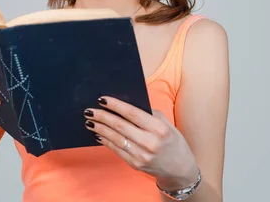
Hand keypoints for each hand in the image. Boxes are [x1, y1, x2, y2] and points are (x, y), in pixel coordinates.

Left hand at [83, 96, 199, 188]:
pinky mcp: (135, 164)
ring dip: (100, 129)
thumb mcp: (167, 124)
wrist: (179, 169)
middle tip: (90, 110)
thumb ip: (150, 114)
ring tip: (90, 121)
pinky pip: (117, 150)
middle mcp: (150, 142)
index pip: (132, 113)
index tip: (102, 99)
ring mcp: (141, 155)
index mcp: (159, 128)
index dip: (115, 105)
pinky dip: (106, 141)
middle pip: (120, 126)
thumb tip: (127, 104)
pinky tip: (98, 134)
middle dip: (103, 117)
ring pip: (115, 138)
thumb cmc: (173, 142)